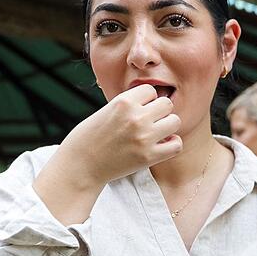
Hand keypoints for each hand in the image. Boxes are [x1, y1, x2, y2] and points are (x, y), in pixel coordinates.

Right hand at [56, 84, 183, 186]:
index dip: (146, 100)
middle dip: (159, 112)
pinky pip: (176, 145)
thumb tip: (152, 99)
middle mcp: (135, 117)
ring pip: (175, 122)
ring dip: (167, 127)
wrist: (80, 166)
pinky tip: (161, 145)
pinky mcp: (148, 157)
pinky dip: (171, 144)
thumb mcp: (106, 110)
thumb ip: (128, 104)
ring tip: (155, 133)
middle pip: (167, 104)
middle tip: (149, 122)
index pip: (150, 90)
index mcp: (123, 102)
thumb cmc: (89, 137)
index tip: (138, 110)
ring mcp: (144, 138)